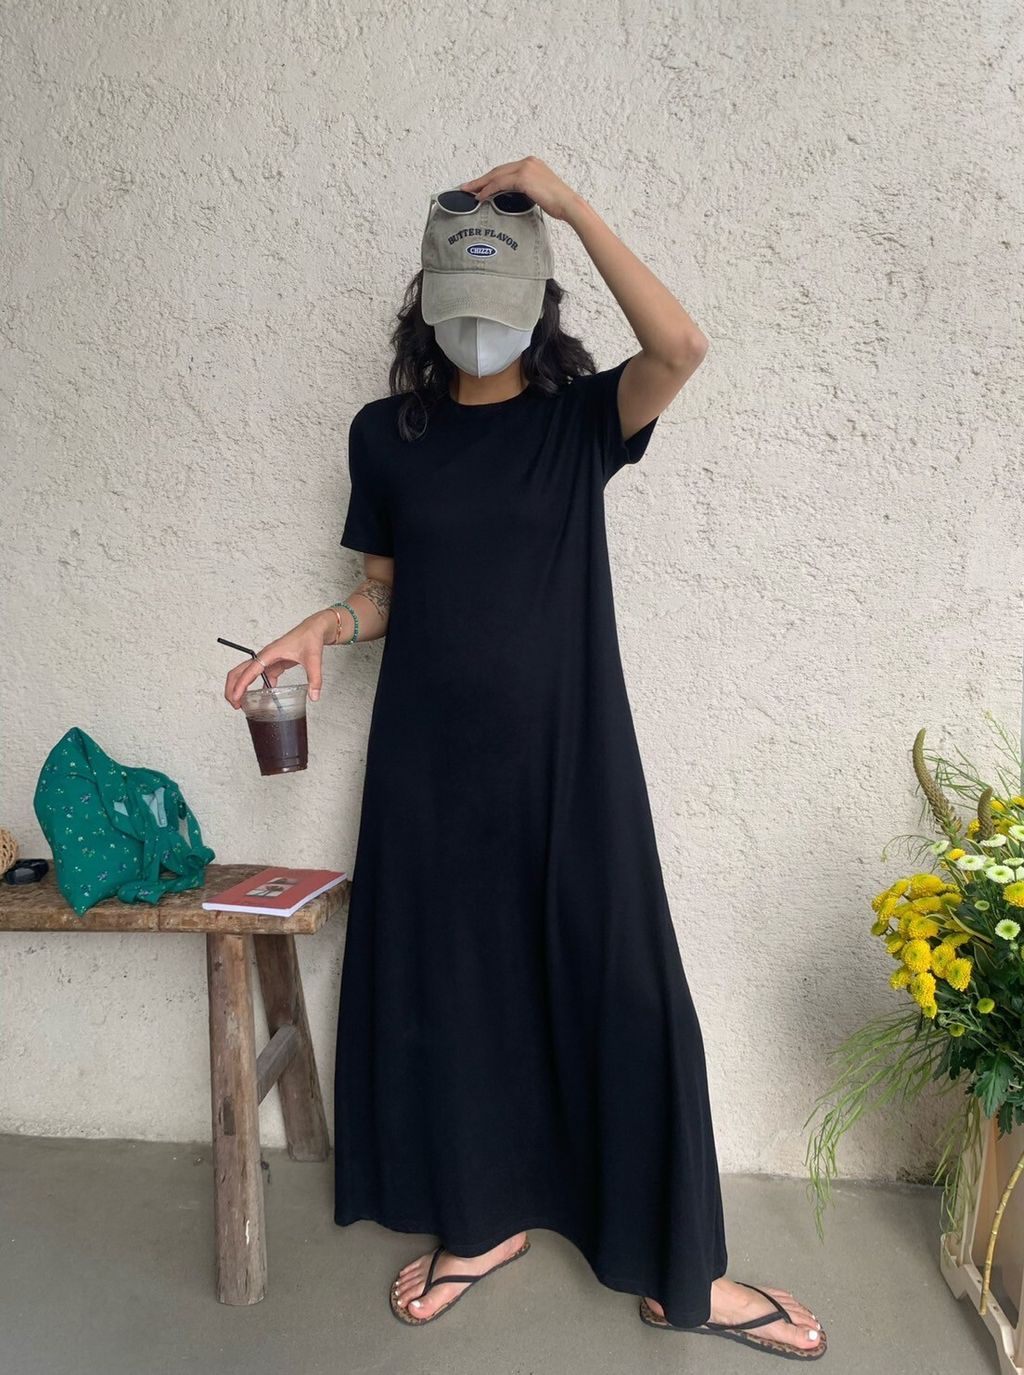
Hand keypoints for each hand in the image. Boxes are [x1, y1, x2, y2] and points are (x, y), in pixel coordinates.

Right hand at [223, 613, 332, 708]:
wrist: (314, 629)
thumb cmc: (310, 637)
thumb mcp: (314, 659)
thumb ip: (315, 678)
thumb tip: (314, 696)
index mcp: (270, 654)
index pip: (250, 671)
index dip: (241, 685)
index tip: (236, 698)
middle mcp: (265, 656)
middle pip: (240, 671)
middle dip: (232, 687)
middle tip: (235, 704)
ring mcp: (268, 660)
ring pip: (247, 673)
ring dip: (241, 687)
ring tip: (241, 703)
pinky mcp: (274, 663)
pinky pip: (261, 676)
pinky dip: (257, 686)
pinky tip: (262, 697)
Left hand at [458, 156, 581, 222]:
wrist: (569, 204)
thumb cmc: (558, 203)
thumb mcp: (539, 192)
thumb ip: (526, 190)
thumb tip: (513, 197)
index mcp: (531, 164)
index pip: (505, 170)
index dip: (490, 178)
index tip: (479, 185)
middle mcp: (527, 162)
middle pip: (498, 170)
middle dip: (481, 179)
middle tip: (467, 187)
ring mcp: (525, 168)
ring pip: (496, 175)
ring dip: (480, 184)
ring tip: (468, 192)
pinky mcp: (523, 177)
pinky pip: (500, 183)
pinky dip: (488, 190)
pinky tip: (480, 197)